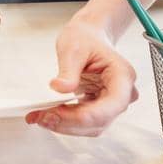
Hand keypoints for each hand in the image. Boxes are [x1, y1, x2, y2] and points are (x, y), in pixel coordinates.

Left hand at [25, 16, 138, 136]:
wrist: (87, 37)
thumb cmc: (85, 38)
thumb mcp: (72, 49)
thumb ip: (68, 70)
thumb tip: (59, 88)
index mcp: (122, 76)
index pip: (111, 106)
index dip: (84, 115)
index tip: (56, 113)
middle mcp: (122, 94)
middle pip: (100, 120)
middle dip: (69, 122)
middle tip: (40, 117)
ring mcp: (111, 103)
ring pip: (91, 126)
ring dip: (65, 125)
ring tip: (40, 116)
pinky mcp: (99, 108)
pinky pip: (84, 122)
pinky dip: (65, 121)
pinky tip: (47, 115)